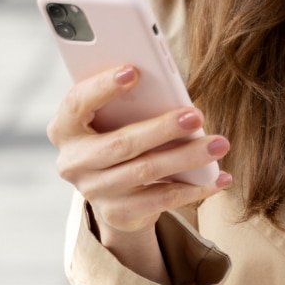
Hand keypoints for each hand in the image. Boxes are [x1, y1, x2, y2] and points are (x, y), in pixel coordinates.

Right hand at [48, 64, 231, 241]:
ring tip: (219, 144)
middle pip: (121, 143)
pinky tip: (219, 177)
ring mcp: (94, 191)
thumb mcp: (114, 116)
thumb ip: (129, 102)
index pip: (77, 103)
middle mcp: (73, 162)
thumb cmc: (117, 133)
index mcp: (64, 128)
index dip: (103, 86)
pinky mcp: (117, 213)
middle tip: (197, 115)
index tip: (134, 71)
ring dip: (187, 157)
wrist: (112, 191)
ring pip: (146, 171)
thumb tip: (168, 88)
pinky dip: (195, 188)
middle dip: (162, 128)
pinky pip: (161, 200)